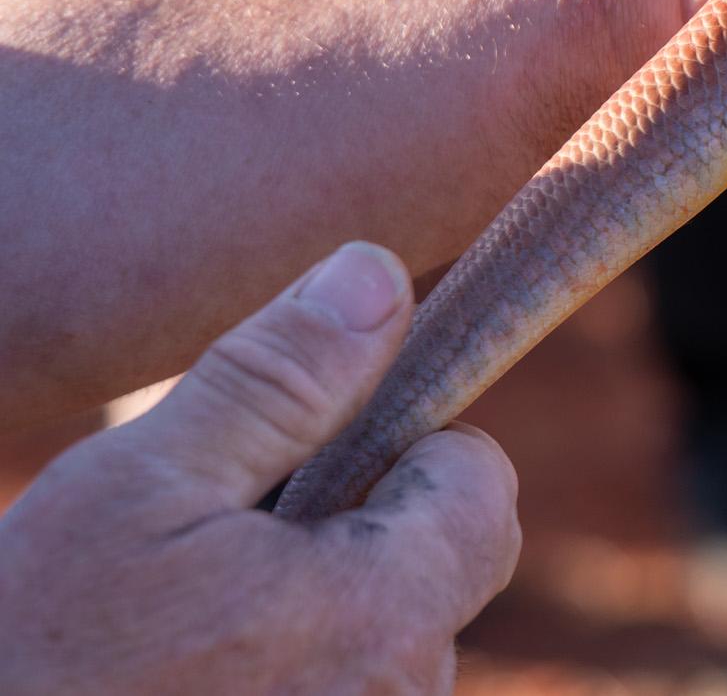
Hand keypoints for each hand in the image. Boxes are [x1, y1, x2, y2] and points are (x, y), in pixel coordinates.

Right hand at [0, 244, 519, 695]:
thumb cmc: (34, 654)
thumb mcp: (139, 488)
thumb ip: (280, 379)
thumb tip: (376, 274)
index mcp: (381, 617)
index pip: (480, 488)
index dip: (407, 443)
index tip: (312, 447)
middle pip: (438, 566)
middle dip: (358, 526)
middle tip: (227, 534)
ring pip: (385, 639)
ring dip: (319, 606)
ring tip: (192, 618)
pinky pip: (345, 693)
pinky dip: (292, 667)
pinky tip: (191, 671)